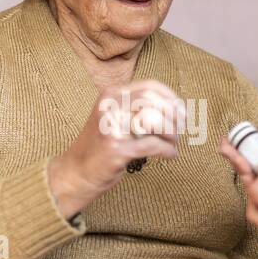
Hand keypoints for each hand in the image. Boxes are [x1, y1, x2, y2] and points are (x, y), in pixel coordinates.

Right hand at [48, 79, 180, 216]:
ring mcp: (111, 127)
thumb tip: (176, 109)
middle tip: (181, 129)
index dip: (171, 98)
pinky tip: (171, 155)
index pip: (150, 86)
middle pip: (154, 101)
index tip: (181, 112)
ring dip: (172, 134)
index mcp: (111, 95)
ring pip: (155, 121)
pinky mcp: (116, 149)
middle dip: (173, 116)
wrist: (75, 172)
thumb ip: (137, 109)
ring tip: (173, 143)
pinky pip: (153, 146)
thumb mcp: (115, 117)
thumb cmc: (100, 147)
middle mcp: (110, 106)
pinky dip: (168, 151)